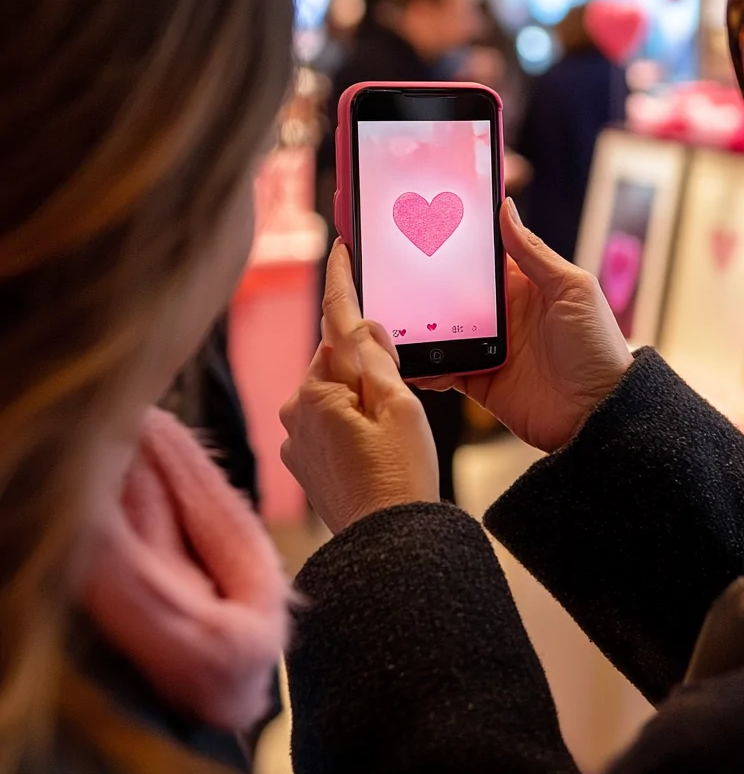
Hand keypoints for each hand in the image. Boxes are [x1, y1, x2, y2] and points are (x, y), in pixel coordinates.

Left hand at [280, 244, 438, 534]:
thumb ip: (377, 359)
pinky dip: (348, 418)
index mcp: (317, 391)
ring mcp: (296, 439)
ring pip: (331, 390)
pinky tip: (375, 444)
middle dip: (361, 360)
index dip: (341, 282)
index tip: (340, 247)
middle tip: (398, 389)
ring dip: (356, 393)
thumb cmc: (401, 476)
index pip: (334, 323)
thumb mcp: (401, 406)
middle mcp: (296, 410)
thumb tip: (362, 323)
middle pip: (333, 359)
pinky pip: (326, 420)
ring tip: (391, 428)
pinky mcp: (304, 460)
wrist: (388, 544)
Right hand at [417, 200, 632, 453]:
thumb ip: (534, 252)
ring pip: (444, 329)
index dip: (460, 244)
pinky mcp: (481, 380)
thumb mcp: (572, 289)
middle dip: (428, 284)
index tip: (428, 225)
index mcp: (527, 286)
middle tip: (397, 273)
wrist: (599, 413)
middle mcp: (505, 315)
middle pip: (456, 293)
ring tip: (395, 317)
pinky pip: (446, 368)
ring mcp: (490, 348)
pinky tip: (413, 360)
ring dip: (422, 325)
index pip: (486, 258)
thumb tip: (507, 209)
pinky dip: (428, 365)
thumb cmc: (598, 347)